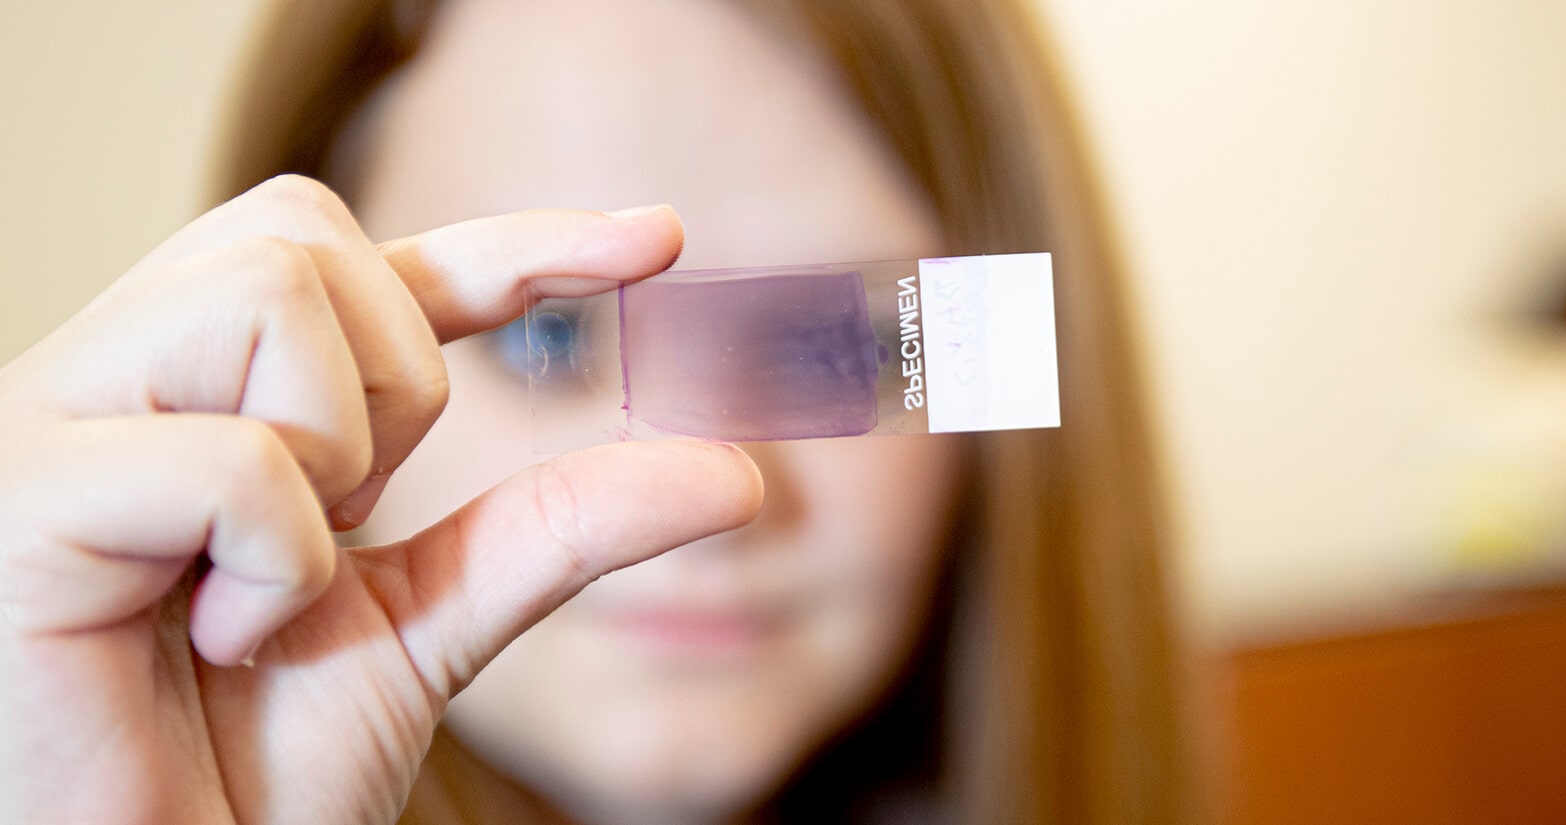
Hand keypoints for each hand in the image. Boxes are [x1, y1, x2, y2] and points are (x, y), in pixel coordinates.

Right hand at [0, 176, 762, 822]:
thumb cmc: (243, 768)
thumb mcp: (429, 625)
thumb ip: (555, 530)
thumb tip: (735, 471)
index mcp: (198, 394)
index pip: (362, 262)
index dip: (517, 239)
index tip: (660, 240)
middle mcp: (113, 380)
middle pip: (301, 238)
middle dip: (391, 384)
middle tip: (342, 525)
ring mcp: (53, 426)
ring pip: (265, 296)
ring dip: (330, 456)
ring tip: (264, 585)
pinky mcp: (21, 502)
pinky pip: (234, 458)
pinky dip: (277, 557)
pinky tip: (217, 633)